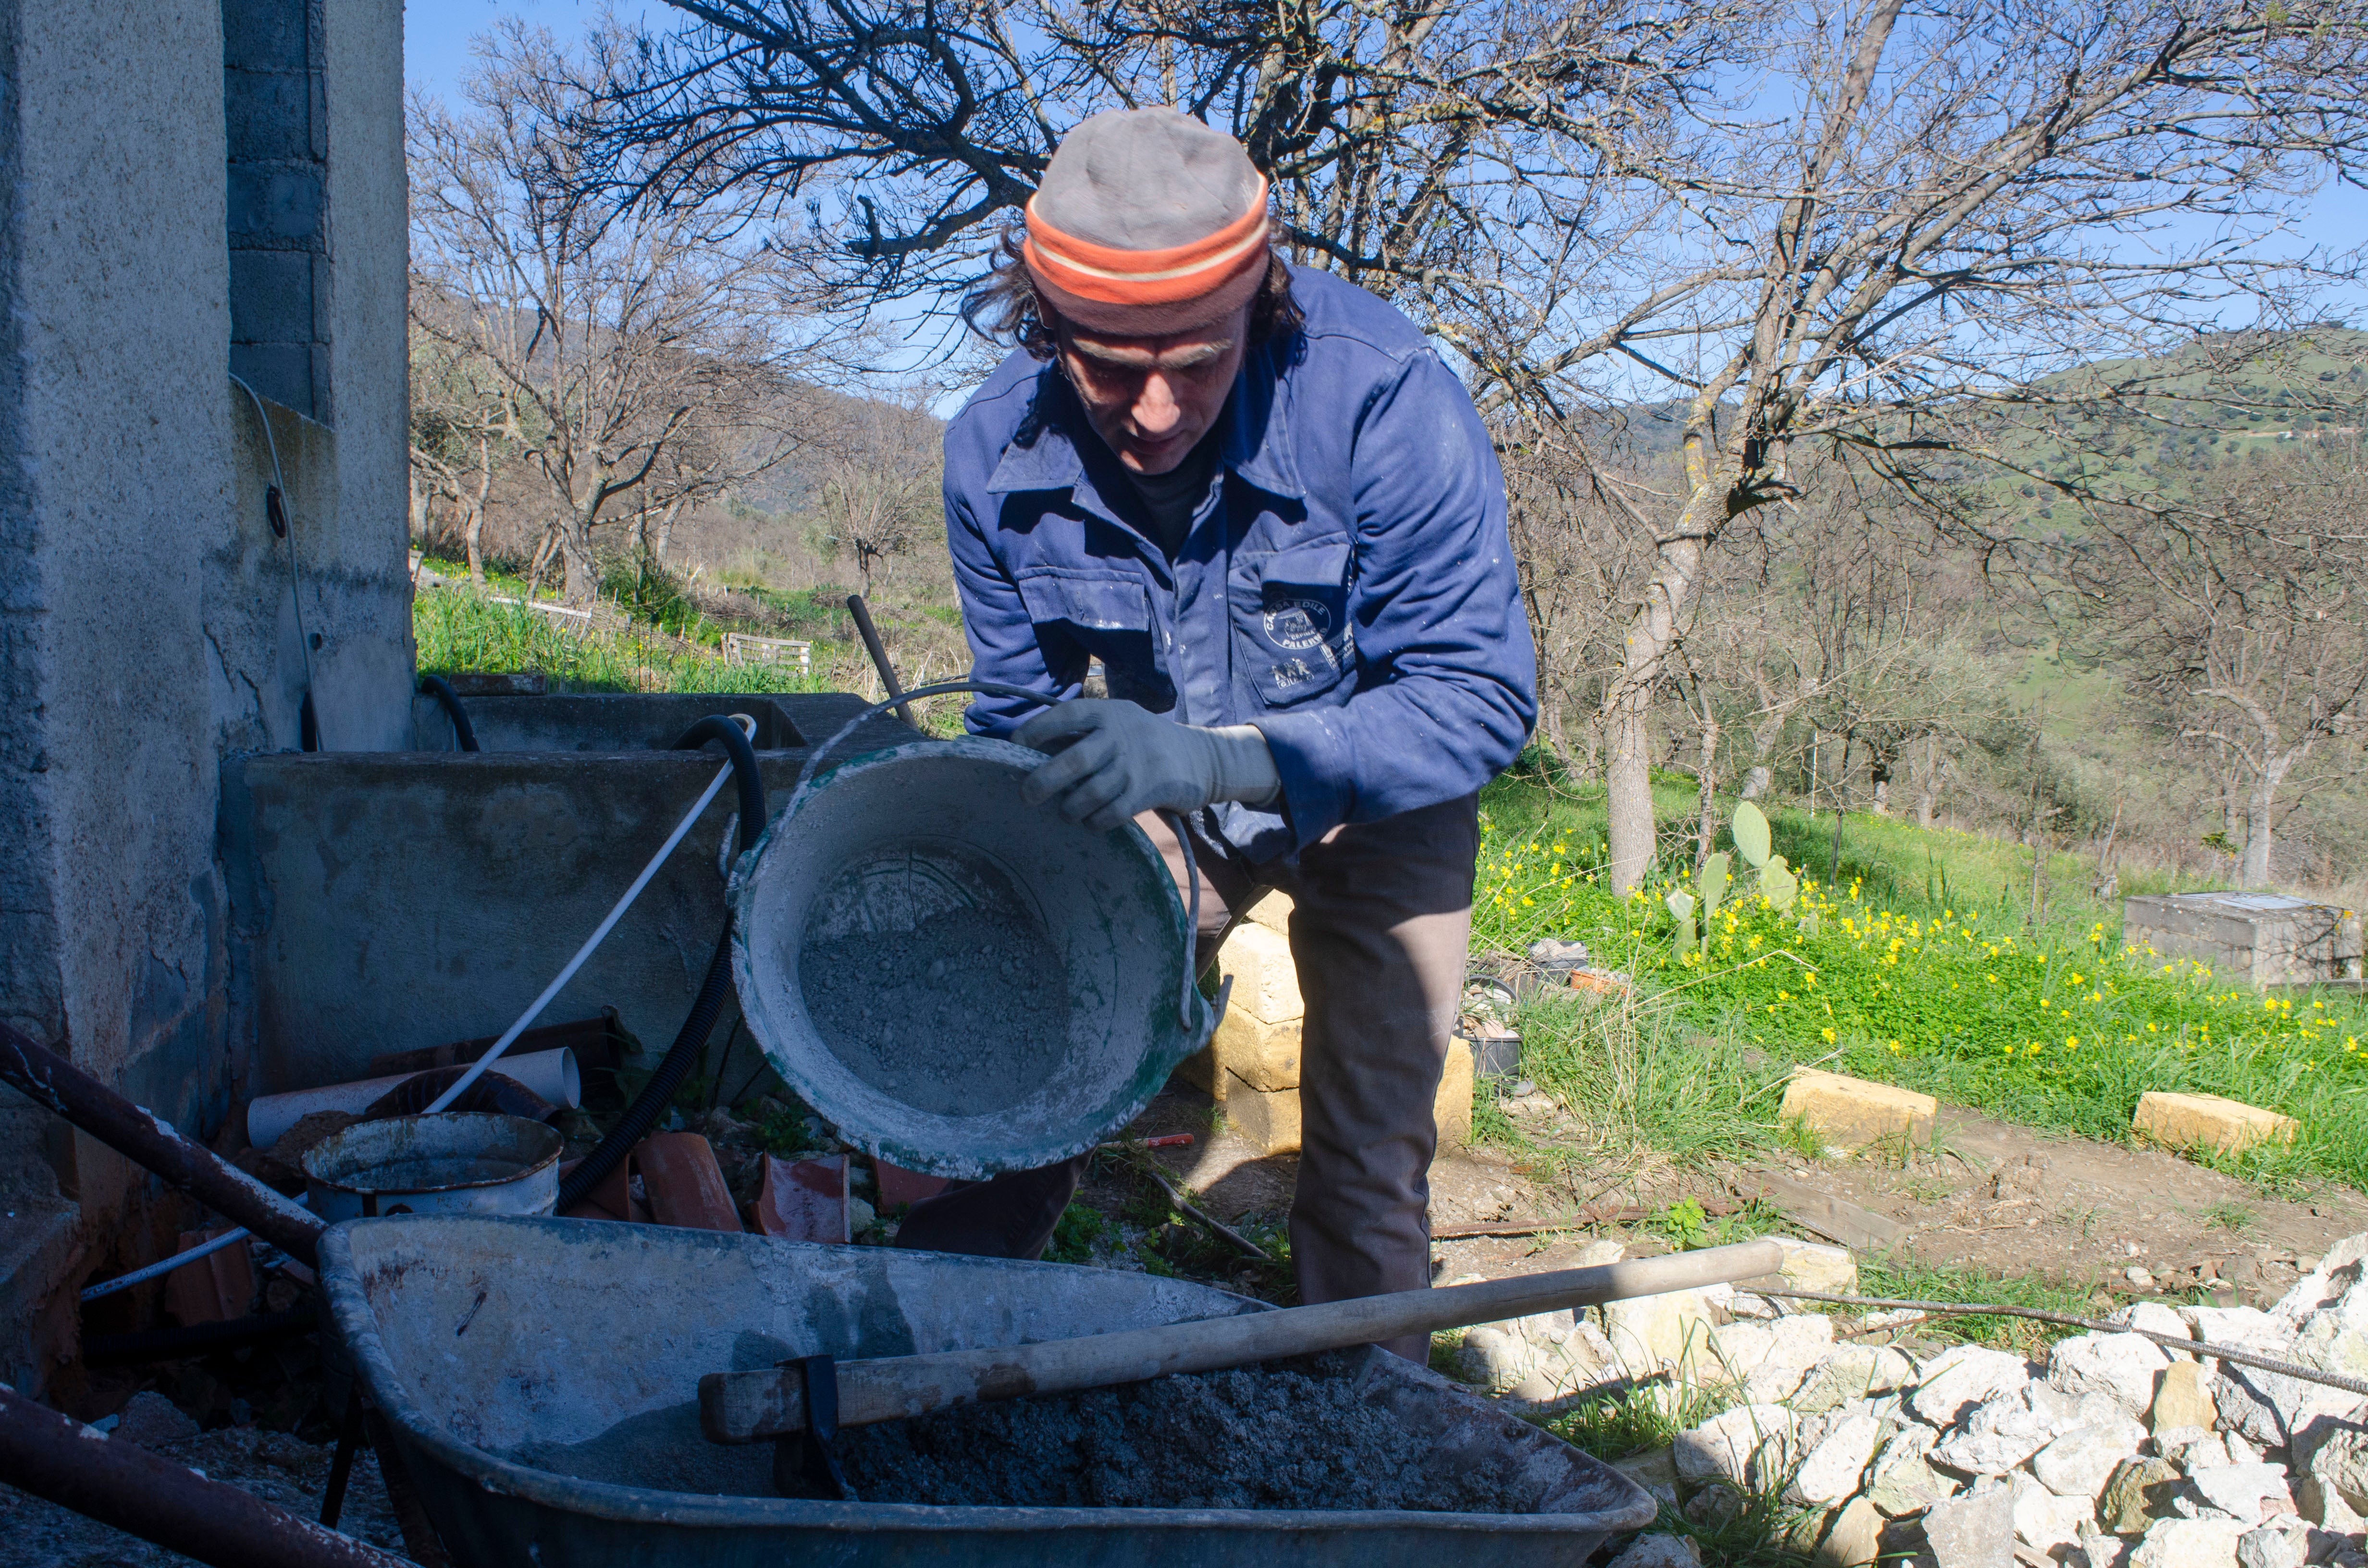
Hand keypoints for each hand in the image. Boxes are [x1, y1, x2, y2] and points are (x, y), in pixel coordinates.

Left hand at [1014, 700, 1279, 830]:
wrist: (1201, 756)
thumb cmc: (1144, 740)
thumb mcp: (1119, 721)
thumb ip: (1084, 731)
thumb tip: (1033, 750)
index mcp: (1108, 712)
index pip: (1065, 715)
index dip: (1036, 730)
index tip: (1015, 745)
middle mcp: (1121, 735)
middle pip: (1074, 760)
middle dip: (1043, 781)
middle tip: (1027, 795)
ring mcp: (1136, 764)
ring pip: (1091, 793)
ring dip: (1071, 808)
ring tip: (1066, 811)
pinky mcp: (1150, 791)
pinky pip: (1112, 813)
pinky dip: (1096, 821)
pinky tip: (1091, 821)